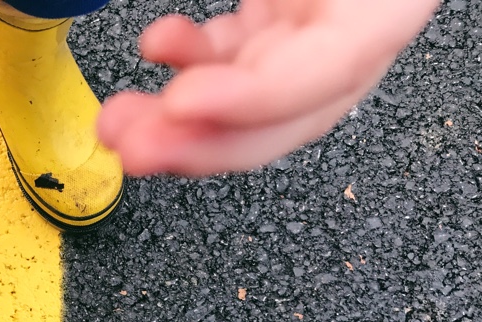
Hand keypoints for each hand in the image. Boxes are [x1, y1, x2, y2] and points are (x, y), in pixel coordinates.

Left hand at [97, 0, 439, 176]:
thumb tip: (174, 32)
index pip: (335, 64)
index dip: (257, 96)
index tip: (185, 101)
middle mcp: (361, 12)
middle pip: (291, 109)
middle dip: (207, 140)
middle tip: (135, 148)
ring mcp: (322, 17)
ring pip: (257, 98)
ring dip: (185, 119)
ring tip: (119, 121)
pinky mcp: (286, 11)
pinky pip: (237, 57)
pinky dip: (193, 63)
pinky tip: (158, 46)